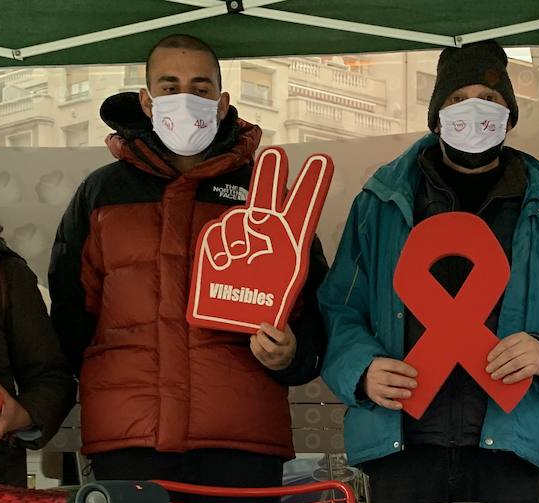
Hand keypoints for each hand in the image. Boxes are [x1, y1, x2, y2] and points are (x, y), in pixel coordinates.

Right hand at [191, 149, 331, 328]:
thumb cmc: (268, 295)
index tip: (322, 161)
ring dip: (240, 242)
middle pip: (268, 190)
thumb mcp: (289, 282)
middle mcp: (266, 225)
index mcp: (291, 234)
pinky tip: (226, 264)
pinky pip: (217, 233)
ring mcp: (239, 228)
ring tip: (242, 262)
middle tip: (275, 153)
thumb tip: (278, 261)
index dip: (313, 183)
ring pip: (237, 219)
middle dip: (271, 172)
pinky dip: (221, 250)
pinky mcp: (215, 236)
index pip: (305, 205)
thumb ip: (287, 265)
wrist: (235, 311)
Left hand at [250, 323, 297, 370]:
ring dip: (255, 342)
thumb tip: (270, 315)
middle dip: (262, 338)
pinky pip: (257, 355)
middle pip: (271, 348)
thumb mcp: (287, 332)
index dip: (270, 330)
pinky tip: (254, 342)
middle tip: (259, 331)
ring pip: (261, 352)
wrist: (287, 358)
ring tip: (254, 336)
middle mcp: (284, 354)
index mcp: (290, 344)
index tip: (263, 325)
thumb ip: (280, 325)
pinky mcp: (267, 364)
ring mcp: (275, 361)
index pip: (281, 338)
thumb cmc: (285, 341)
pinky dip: (253, 347)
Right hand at [360, 358, 418, 410]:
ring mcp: (374, 387)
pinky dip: (392, 405)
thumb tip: (413, 375)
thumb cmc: (380, 370)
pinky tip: (400, 405)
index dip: (405, 369)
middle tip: (414, 384)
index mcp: (378, 364)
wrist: (362, 377)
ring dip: (399, 393)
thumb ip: (397, 368)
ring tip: (409, 394)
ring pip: (386, 391)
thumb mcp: (385, 364)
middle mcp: (375, 376)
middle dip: (403, 382)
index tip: (415, 373)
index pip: (393, 365)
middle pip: (389, 378)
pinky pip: (383, 402)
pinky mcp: (374, 397)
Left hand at [486, 332, 538, 384]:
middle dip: (497, 363)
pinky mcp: (537, 366)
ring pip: (515, 364)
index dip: (496, 351)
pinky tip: (505, 380)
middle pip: (509, 354)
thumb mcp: (520, 343)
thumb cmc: (527, 350)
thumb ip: (508, 348)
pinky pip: (523, 373)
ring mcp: (533, 355)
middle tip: (488, 370)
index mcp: (522, 336)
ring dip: (503, 371)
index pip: (506, 343)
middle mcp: (528, 344)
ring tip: (494, 376)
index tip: (488, 359)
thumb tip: (491, 359)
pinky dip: (513, 377)